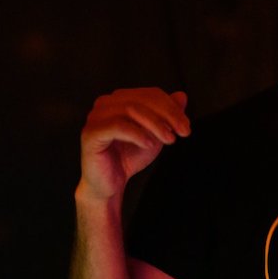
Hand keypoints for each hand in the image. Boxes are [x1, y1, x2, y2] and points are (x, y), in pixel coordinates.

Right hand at [78, 87, 189, 201]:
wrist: (110, 184)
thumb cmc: (130, 157)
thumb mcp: (155, 134)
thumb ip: (166, 115)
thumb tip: (181, 95)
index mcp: (119, 99)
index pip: (151, 94)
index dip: (172, 108)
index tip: (186, 127)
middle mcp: (105, 103)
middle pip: (142, 99)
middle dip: (167, 115)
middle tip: (184, 132)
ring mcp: (95, 117)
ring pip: (130, 109)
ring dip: (155, 124)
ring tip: (169, 140)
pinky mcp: (91, 133)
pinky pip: (117, 126)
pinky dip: (137, 134)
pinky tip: (149, 144)